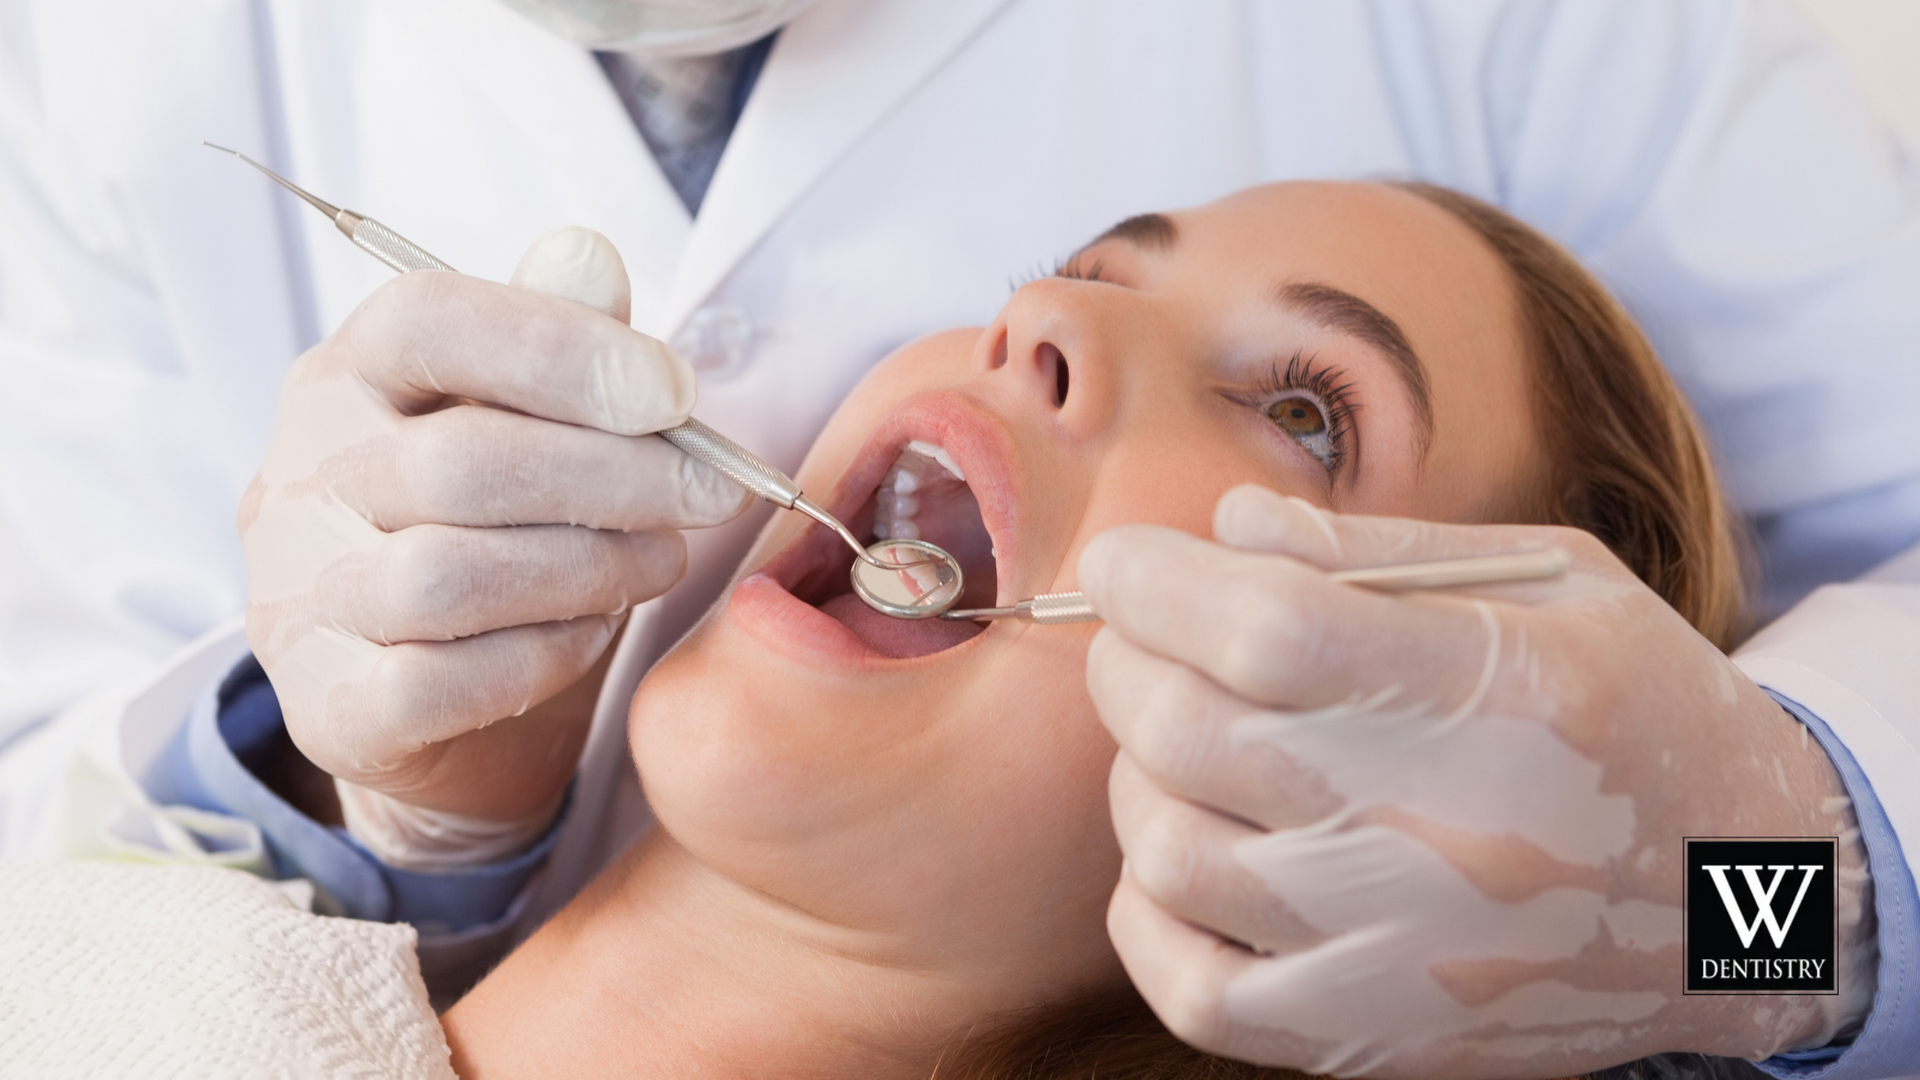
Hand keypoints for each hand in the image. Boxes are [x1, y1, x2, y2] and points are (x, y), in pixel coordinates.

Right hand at [241, 228, 746, 851]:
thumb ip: (556, 339)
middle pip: (462, 462)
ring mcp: (299, 598)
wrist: (442, 709)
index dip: (563, 349)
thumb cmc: (496, 534)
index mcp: (344, 377)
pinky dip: (542, 655)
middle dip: (617, 476)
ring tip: (659, 560)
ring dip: (589, 568)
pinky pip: (443, 681)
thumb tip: (589, 258)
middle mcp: (301, 479)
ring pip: (449, 578)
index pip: (426, 324)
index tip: (675, 392)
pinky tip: (588, 632)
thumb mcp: (529, 423)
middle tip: (710, 492)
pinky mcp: (328, 707)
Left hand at [1080, 484, 1873, 1078]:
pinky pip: (1193, 989)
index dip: (1159, 584)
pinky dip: (1148, 911)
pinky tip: (1181, 849)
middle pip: (1195, 731)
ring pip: (1172, 851)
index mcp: (1503, 690)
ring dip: (1136, 773)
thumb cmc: (1637, 708)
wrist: (1743, 904)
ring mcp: (1407, 950)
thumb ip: (1375, 547)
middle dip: (1124, 659)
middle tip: (1135, 635)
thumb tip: (1221, 528)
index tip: (1122, 561)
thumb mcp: (1553, 583)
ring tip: (1175, 738)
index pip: (1269, 630)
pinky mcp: (1378, 1034)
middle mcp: (1450, 832)